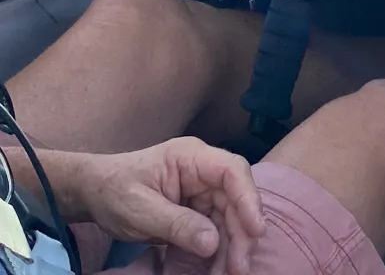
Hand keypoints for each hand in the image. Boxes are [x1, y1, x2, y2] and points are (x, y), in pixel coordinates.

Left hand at [77, 137, 265, 274]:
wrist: (92, 192)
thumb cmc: (112, 191)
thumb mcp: (139, 209)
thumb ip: (176, 224)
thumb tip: (212, 243)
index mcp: (191, 157)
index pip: (232, 171)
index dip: (248, 198)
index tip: (255, 229)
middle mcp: (204, 170)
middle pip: (235, 198)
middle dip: (240, 232)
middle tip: (239, 267)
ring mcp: (202, 189)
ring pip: (229, 216)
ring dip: (232, 245)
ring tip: (230, 272)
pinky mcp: (198, 208)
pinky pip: (216, 227)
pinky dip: (218, 249)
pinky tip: (218, 267)